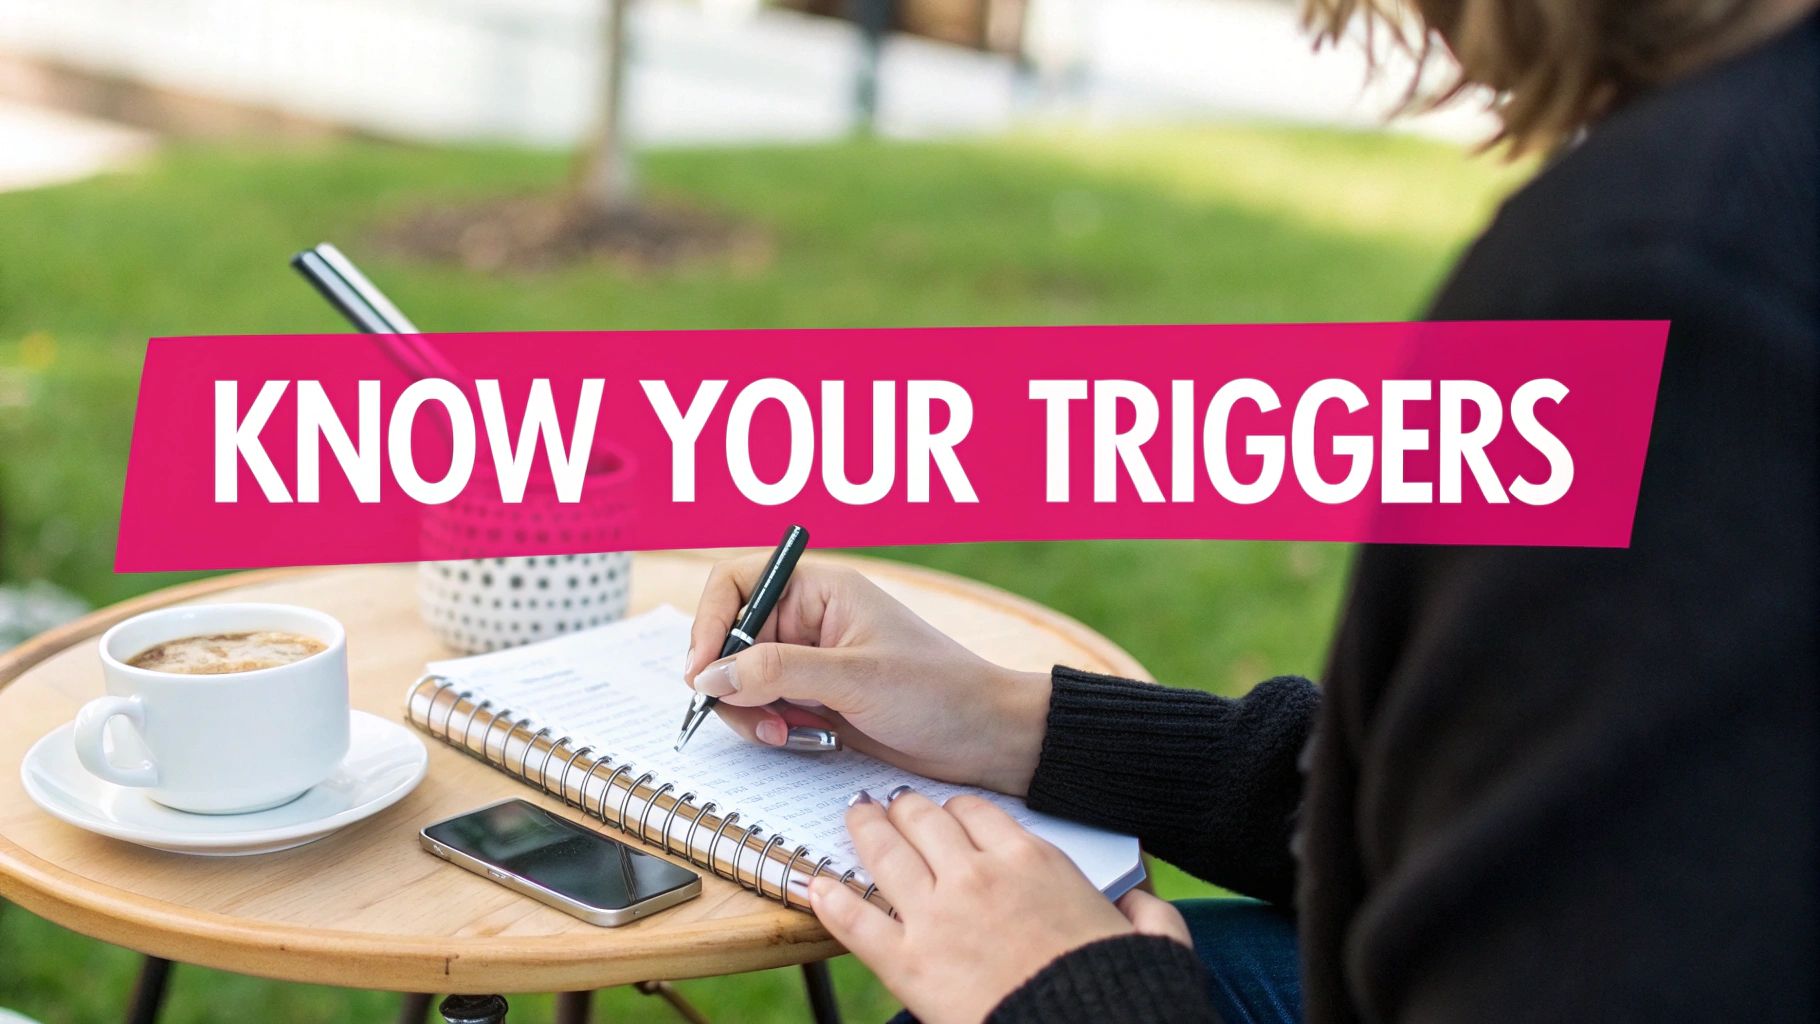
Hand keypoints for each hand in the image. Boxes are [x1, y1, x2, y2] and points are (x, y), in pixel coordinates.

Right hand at [683, 557, 1050, 794]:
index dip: (710, 622)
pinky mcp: (815, 699)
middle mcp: (808, 619)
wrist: (985, 737)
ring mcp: (809, 661)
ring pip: (741, 680)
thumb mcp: (854, 678)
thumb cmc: (938, 691)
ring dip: (752, 713)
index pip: (737, 582)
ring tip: (788, 735)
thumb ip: (778, 672)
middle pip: (729, 639)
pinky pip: (766, 709)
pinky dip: (771, 728)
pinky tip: (805, 740)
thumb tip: (711, 675)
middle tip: (753, 718)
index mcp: (821, 589)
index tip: (704, 671)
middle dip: (732, 682)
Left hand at [809, 790, 1191, 1023]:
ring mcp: (936, 916)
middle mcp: (977, 875)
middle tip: (889, 800)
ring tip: (854, 816)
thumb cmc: (1116, 990)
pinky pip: (856, 922)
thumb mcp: (1151, 938)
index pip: (979, 812)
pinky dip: (829, 900)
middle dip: (903, 807)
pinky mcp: (907, 963)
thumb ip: (1145, 911)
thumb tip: (1146, 903)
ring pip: (886, 854)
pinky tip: (812, 884)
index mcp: (1033, 861)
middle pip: (924, 821)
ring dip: (864, 830)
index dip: (956, 806)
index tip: (946, 807)